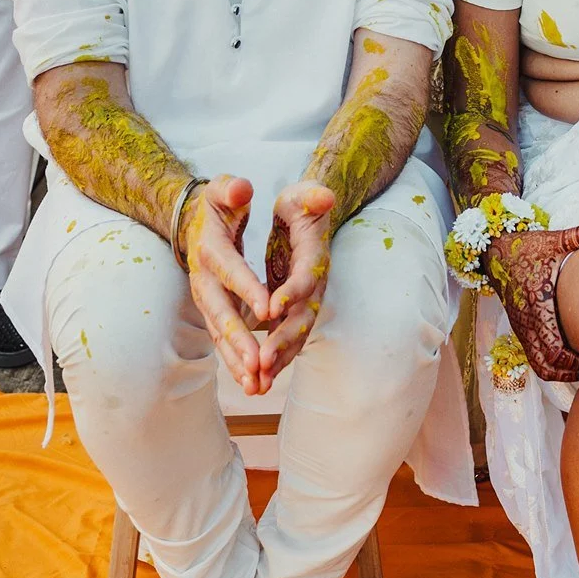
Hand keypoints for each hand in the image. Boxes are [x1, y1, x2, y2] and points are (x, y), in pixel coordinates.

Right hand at [179, 175, 270, 391]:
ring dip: (236, 360)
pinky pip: (222, 341)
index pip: (231, 271)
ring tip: (255, 384)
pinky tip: (251, 384)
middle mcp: (204, 279)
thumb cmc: (216, 204)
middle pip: (221, 312)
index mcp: (211, 249)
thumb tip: (242, 188)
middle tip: (257, 362)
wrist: (191, 222)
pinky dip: (235, 362)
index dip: (248, 289)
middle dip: (239, 339)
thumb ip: (231, 189)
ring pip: (220, 334)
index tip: (267, 311)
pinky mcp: (212, 312)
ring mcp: (206, 299)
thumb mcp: (222, 190)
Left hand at [260, 182, 336, 382]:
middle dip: (281, 341)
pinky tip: (254, 382)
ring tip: (257, 383)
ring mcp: (303, 302)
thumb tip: (325, 195)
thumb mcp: (304, 194)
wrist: (311, 214)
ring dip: (276, 361)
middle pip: (301, 318)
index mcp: (313, 257)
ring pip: (292, 337)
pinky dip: (271, 362)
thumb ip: (313, 196)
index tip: (271, 309)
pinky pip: (282, 341)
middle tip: (262, 362)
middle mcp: (312, 285)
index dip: (290, 293)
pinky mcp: (290, 311)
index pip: (304, 278)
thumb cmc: (304, 203)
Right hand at [487, 220, 578, 382]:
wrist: (494, 251)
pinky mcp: (520, 329)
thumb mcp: (554, 239)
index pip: (552, 344)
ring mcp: (522, 326)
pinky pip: (534, 357)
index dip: (571, 358)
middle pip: (546, 362)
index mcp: (537, 300)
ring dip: (559, 370)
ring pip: (539, 364)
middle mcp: (527, 319)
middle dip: (568, 370)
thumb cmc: (527, 246)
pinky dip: (550, 364)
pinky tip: (568, 355)